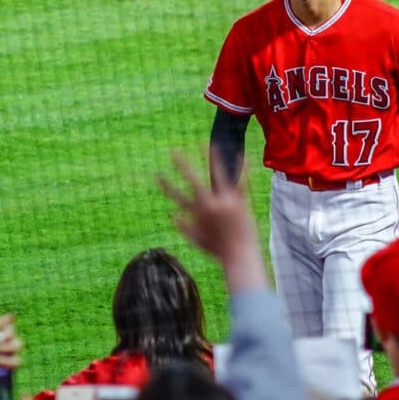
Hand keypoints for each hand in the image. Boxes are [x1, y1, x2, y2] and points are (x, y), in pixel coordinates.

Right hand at [159, 148, 266, 292]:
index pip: (176, 196)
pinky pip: (242, 182)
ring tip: (209, 143)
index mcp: (197, 213)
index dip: (165, 185)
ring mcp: (225, 202)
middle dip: (182, 165)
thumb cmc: (218, 251)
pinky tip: (242, 153)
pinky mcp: (241, 203)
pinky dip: (243, 168)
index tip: (155, 174)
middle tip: (173, 151)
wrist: (239, 257)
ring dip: (212, 158)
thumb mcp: (197, 241)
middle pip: (192, 180)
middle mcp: (208, 205)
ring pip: (217, 175)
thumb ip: (183, 228)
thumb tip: (172, 216)